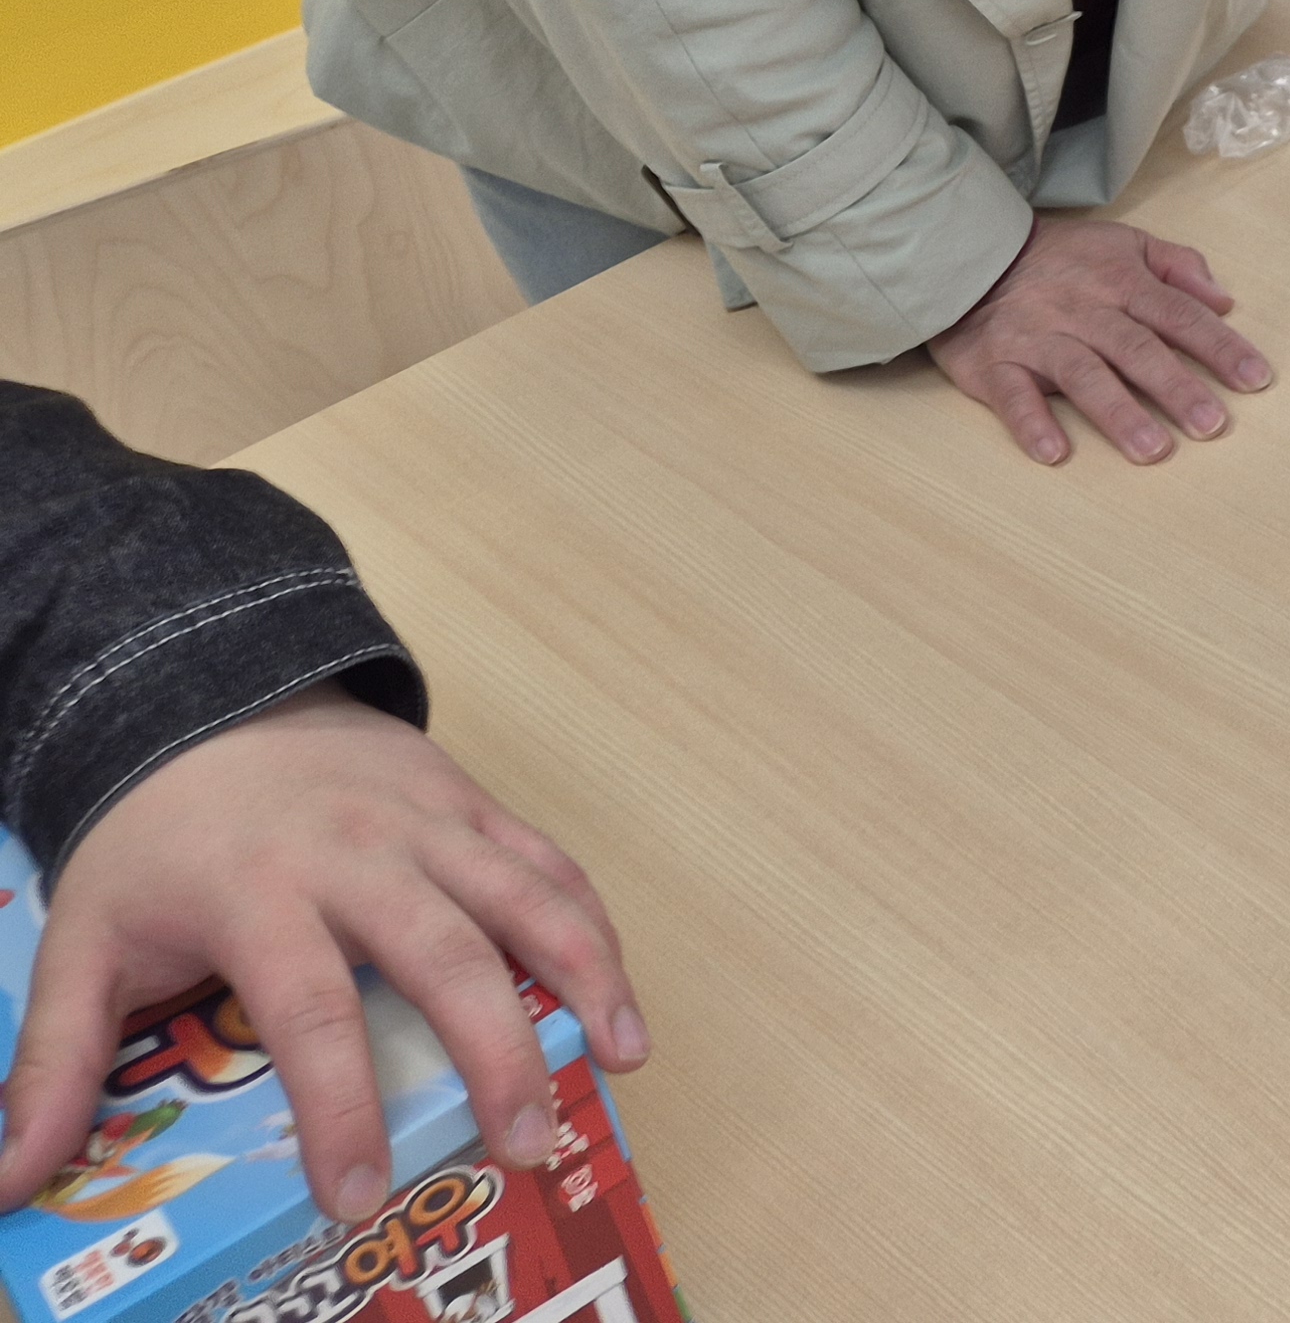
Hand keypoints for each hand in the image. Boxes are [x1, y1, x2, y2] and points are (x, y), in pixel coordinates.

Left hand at [0, 693, 643, 1225]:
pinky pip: (548, 861)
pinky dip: (594, 923)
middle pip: (448, 958)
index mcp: (260, 893)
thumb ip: (52, 1065)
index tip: (359, 1192)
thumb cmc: (153, 844)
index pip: (310, 1013)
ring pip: (528, 898)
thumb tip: (7, 1183)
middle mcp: (360, 853)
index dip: (339, 1107)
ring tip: (623, 1057)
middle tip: (528, 1145)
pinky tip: (618, 989)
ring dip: (588, 977)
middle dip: (497, 1058)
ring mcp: (430, 821)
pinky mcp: (473, 803)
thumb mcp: (83, 946)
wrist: (214, 700)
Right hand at [929, 216, 1266, 464]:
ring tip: (1152, 450)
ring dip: (1118, 413)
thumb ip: (1178, 266)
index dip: (1219, 346)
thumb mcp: (1125, 243)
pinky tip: (1054, 452)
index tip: (1255, 379)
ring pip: (1084, 376)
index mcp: (1121, 283)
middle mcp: (1085, 312)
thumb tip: (1224, 300)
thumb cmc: (1063, 257)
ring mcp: (1039, 339)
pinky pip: (1013, 396)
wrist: (974, 251)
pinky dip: (1031, 423)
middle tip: (1211, 425)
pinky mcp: (996, 364)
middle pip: (1137, 350)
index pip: (1180, 315)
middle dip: (1177, 388)